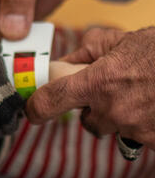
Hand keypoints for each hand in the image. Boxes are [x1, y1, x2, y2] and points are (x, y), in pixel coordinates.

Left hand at [26, 27, 154, 148]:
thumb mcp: (124, 40)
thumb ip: (90, 50)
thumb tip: (67, 61)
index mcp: (96, 82)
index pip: (48, 102)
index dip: (35, 108)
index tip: (33, 112)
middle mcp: (111, 110)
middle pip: (88, 121)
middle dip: (96, 109)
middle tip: (118, 91)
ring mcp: (135, 129)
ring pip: (115, 130)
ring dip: (123, 117)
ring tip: (145, 94)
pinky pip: (140, 138)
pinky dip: (146, 125)